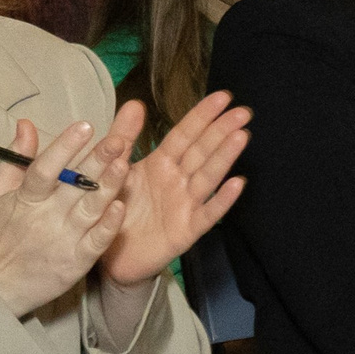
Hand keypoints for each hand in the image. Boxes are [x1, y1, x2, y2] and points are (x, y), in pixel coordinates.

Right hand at [0, 116, 132, 317]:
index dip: (64, 147)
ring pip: (90, 209)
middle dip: (96, 160)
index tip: (83, 126)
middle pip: (74, 185)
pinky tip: (121, 206)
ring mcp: (63, 240)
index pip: (44, 168)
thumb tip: (26, 124)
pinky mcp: (77, 261)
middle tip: (118, 140)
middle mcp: (45, 217)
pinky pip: (97, 241)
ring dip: (108, 186)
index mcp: (24, 199)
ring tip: (124, 164)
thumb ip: (15, 160)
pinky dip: (109, 225)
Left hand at [98, 91, 250, 285]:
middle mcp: (177, 181)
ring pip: (208, 177)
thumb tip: (135, 103)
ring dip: (225, 157)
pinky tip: (237, 183)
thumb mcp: (113, 170)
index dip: (203, 116)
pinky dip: (223, 200)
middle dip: (222, 130)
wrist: (111, 256)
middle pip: (202, 151)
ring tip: (242, 137)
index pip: (185, 134)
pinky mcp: (187, 230)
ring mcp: (185, 204)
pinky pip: (207, 213)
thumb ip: (123, 138)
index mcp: (161, 164)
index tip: (223, 97)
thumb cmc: (116, 210)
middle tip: (243, 112)